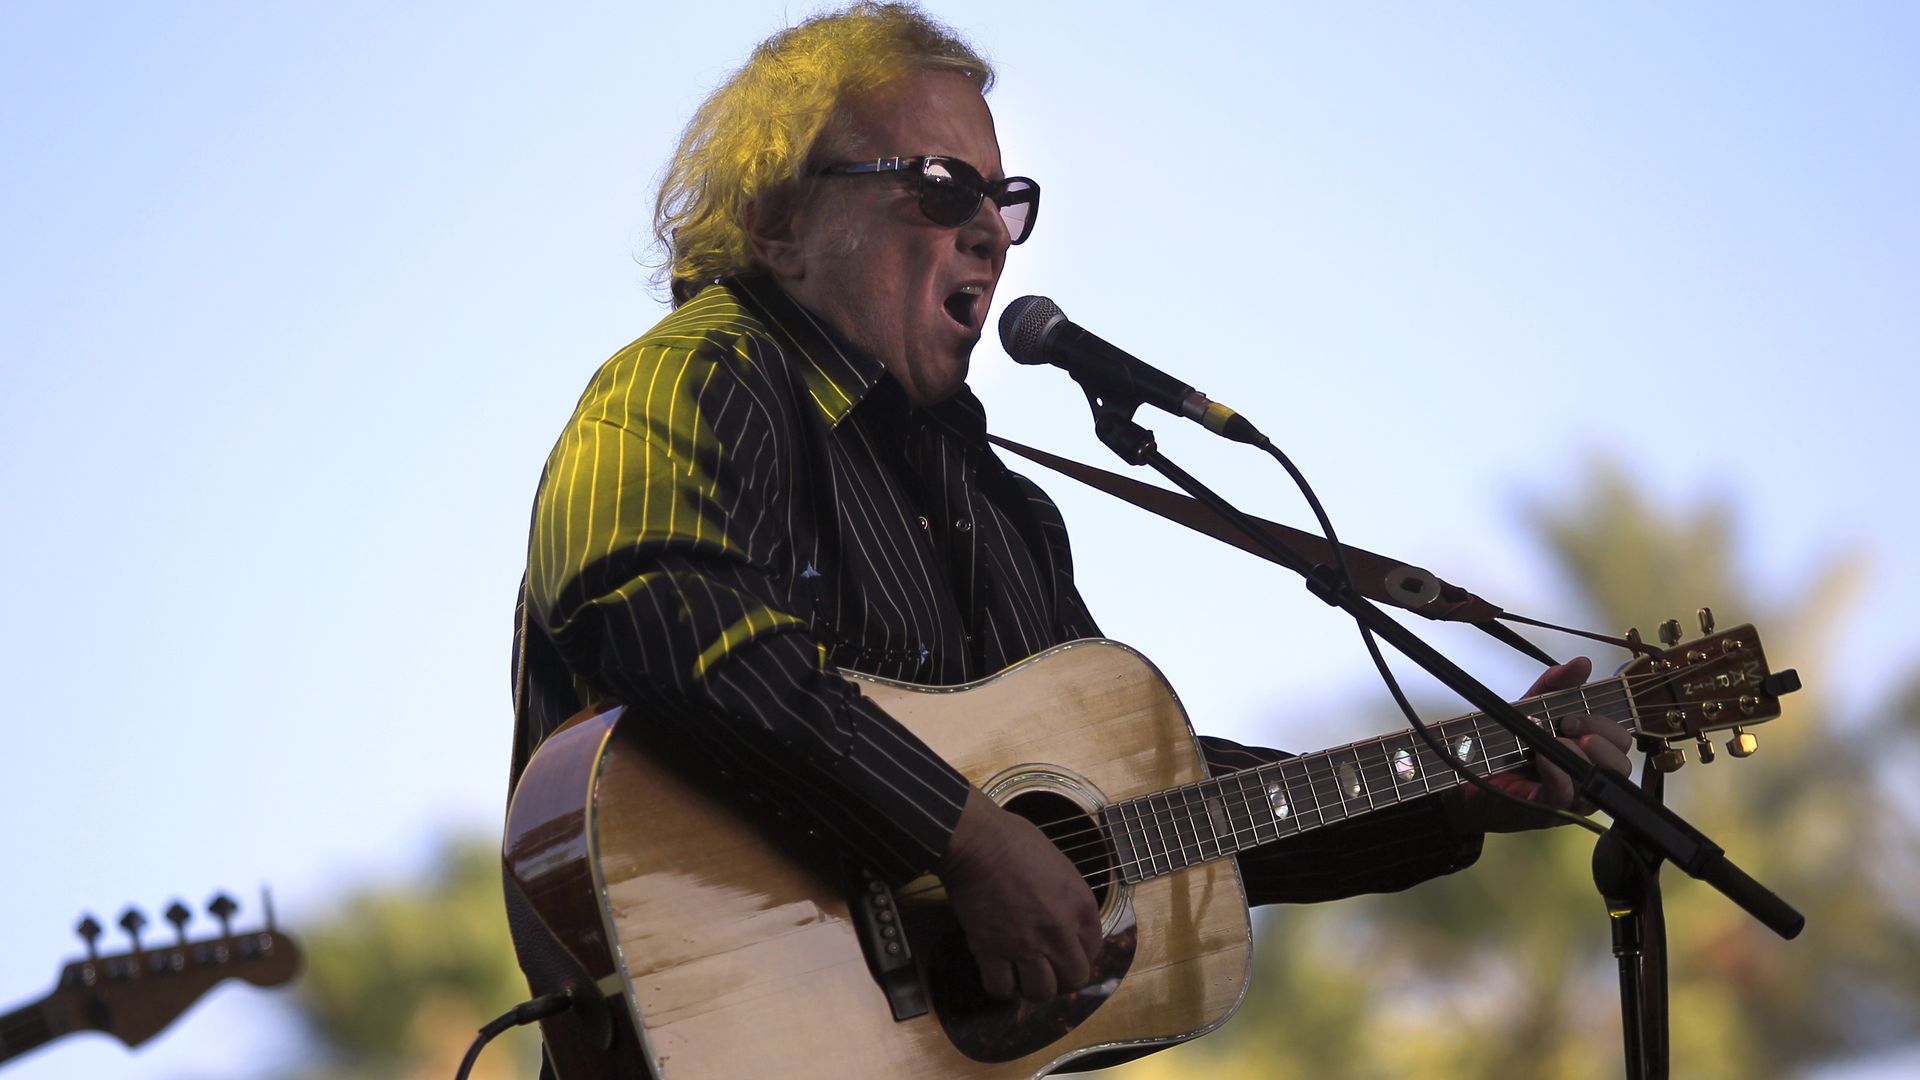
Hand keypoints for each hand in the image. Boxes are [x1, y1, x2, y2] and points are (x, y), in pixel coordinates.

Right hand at [936, 787, 1104, 1002]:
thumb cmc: (1017, 842)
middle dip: (1063, 979)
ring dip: (1034, 988)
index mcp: (1080, 905)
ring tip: (1024, 977)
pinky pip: (1001, 988)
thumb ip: (1069, 897)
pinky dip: (1001, 987)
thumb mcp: (1061, 865)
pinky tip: (999, 974)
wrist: (978, 842)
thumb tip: (1066, 919)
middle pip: (1074, 979)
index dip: (1080, 954)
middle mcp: (1059, 931)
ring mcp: (1026, 944)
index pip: (1094, 949)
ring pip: (1041, 992)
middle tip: (1048, 970)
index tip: (1066, 951)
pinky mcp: (992, 950)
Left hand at [1441, 657, 1634, 833]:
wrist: (1467, 768)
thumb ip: (1556, 684)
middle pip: (1621, 763)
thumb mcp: (1532, 705)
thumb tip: (1583, 663)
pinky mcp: (1550, 811)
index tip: (1570, 715)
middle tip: (1565, 727)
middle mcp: (1588, 775)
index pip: (1621, 740)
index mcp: (1590, 750)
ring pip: (1602, 782)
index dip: (1605, 725)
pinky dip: (1558, 774)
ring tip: (1555, 742)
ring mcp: (1572, 797)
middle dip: (1599, 740)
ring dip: (1582, 758)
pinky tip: (1542, 758)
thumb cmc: (1506, 740)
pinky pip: (1568, 797)